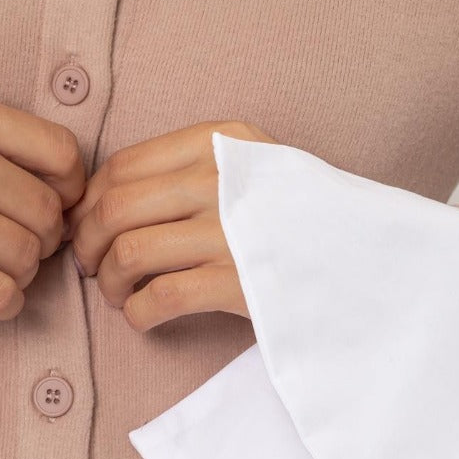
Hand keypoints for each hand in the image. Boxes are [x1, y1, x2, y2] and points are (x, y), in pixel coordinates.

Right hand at [0, 96, 85, 318]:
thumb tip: (66, 191)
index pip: (64, 154)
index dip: (70, 188)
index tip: (55, 203)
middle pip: (47, 214)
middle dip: (46, 239)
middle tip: (25, 244)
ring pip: (26, 256)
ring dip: (24, 272)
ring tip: (2, 267)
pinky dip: (7, 303)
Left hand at [64, 120, 277, 331]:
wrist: (371, 259)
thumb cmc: (293, 216)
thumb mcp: (248, 167)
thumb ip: (184, 170)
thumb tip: (95, 202)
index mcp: (222, 141)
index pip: (123, 166)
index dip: (90, 203)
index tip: (87, 228)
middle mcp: (225, 178)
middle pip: (115, 209)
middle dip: (88, 245)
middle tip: (92, 267)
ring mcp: (233, 231)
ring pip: (129, 252)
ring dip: (110, 282)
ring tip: (118, 295)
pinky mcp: (240, 283)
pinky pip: (159, 298)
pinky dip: (137, 313)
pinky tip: (143, 317)